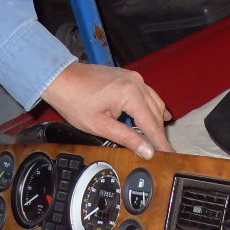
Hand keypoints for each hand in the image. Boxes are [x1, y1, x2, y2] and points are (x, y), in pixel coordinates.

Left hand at [41, 62, 172, 158]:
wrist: (59, 78)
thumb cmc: (74, 100)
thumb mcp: (100, 126)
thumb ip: (127, 138)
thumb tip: (147, 150)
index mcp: (130, 95)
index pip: (152, 125)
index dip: (160, 142)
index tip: (169, 154)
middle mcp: (136, 83)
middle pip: (156, 114)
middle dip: (159, 132)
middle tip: (162, 150)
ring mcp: (134, 77)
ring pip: (155, 103)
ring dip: (157, 120)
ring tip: (158, 137)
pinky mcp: (129, 76)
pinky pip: (149, 94)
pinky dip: (153, 107)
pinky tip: (158, 116)